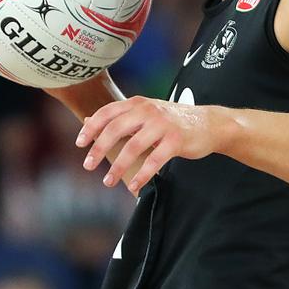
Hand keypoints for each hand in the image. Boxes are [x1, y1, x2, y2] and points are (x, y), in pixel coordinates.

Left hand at [75, 96, 218, 192]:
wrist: (209, 123)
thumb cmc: (172, 120)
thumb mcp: (145, 113)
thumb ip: (119, 117)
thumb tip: (87, 121)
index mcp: (138, 103)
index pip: (108, 113)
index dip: (91, 127)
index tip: (79, 144)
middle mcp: (148, 110)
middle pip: (116, 129)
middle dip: (99, 148)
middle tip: (88, 165)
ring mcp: (163, 125)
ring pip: (133, 147)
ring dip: (118, 167)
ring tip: (108, 181)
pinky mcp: (176, 141)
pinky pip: (154, 161)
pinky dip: (141, 175)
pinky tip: (133, 186)